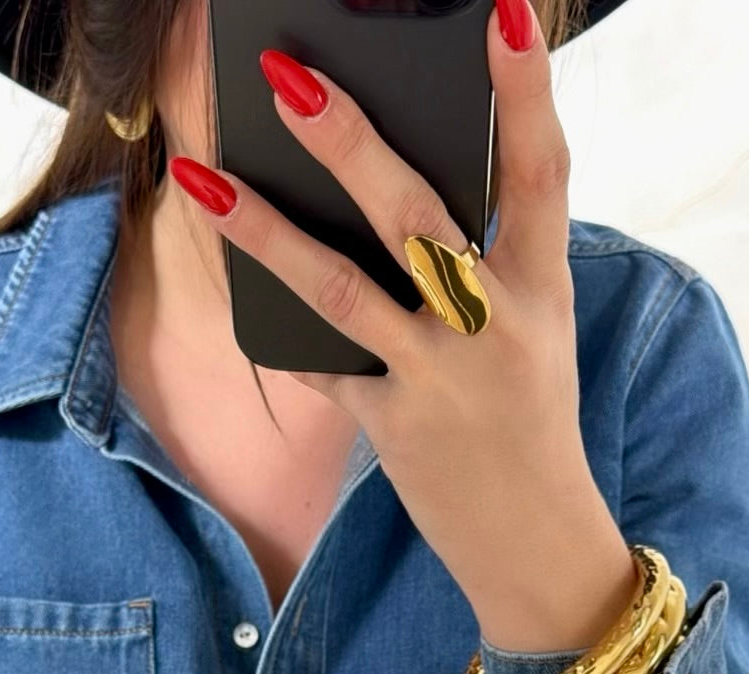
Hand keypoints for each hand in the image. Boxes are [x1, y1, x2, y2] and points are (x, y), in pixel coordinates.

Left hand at [169, 0, 637, 653]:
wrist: (537, 544)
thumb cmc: (529, 422)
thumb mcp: (531, 334)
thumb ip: (483, 265)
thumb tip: (386, 193)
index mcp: (541, 289)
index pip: (542, 172)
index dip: (524, 90)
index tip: (501, 11)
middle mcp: (494, 327)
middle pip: (416, 218)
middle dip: (350, 144)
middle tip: (287, 78)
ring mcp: (439, 379)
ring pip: (343, 290)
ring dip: (267, 232)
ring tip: (205, 178)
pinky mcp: (393, 426)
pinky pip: (320, 365)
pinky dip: (274, 330)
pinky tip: (225, 287)